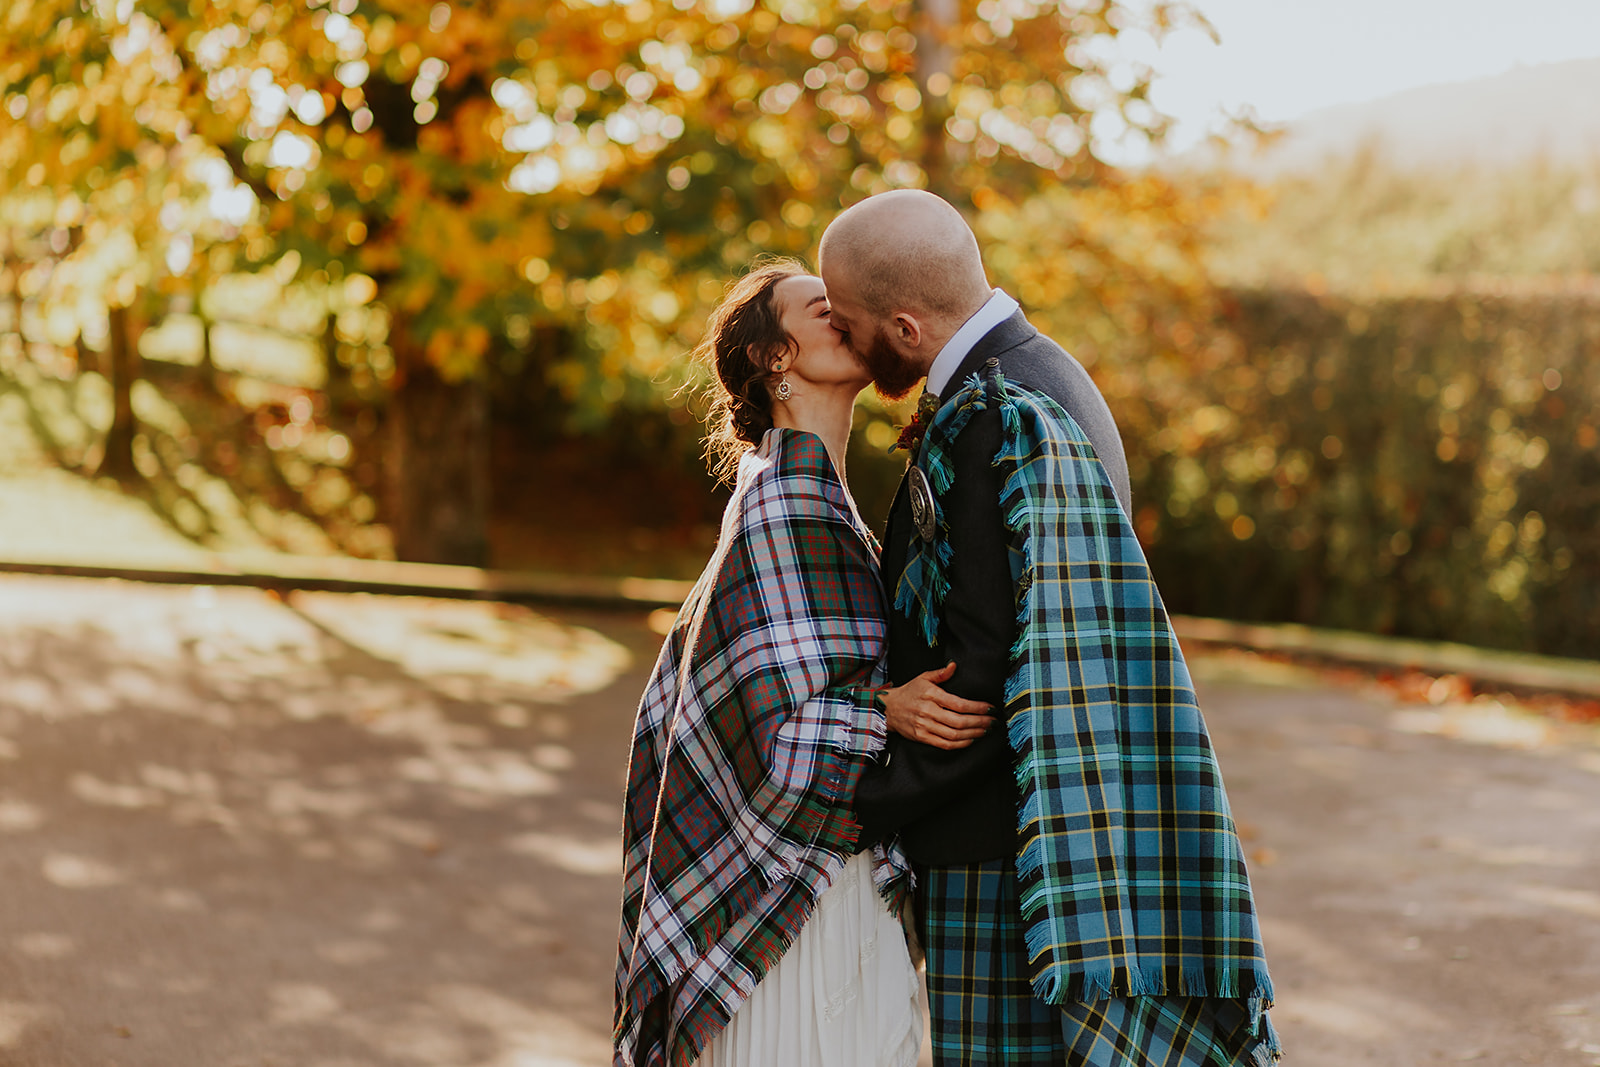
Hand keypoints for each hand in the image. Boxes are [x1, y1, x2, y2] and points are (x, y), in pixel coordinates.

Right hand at [879, 662, 994, 749]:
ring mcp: (925, 726)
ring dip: (973, 734)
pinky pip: (945, 744)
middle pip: (960, 721)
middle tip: (992, 722)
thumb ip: (940, 674)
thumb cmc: (909, 692)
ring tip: (985, 731)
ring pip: (954, 735)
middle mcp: (928, 712)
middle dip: (980, 722)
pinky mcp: (922, 737)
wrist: (888, 709)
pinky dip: (960, 744)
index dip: (977, 708)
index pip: (959, 704)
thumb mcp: (923, 678)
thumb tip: (954, 665)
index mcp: (931, 695)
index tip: (990, 708)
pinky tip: (970, 740)